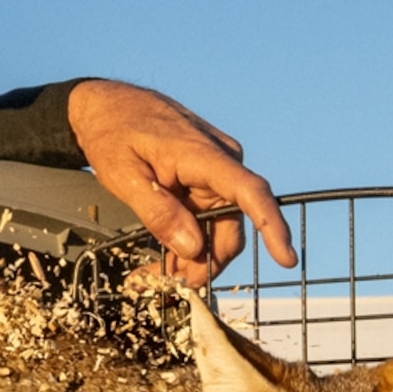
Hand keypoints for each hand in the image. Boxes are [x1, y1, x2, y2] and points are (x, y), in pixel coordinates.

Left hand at [67, 78, 297, 287]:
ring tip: (159, 273)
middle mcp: (221, 161)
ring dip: (197, 255)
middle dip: (209, 261)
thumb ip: (158, 211)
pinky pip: (208, 217)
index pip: (249, 192)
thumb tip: (192, 247)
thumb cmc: (113, 132)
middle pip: (232, 225)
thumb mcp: (123, 175)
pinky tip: (166, 256)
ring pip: (220, 227)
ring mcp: (216, 170)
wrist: (107, 106)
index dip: (272, 226)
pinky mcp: (207, 178)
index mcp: (203, 155)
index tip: (286, 258)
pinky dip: (190, 239)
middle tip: (174, 285)